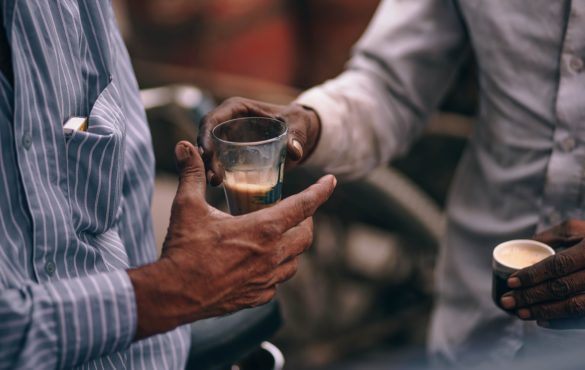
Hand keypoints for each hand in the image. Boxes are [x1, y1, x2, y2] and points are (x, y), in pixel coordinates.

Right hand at [128, 141, 335, 338]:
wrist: (173, 295)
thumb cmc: (184, 250)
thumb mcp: (188, 206)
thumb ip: (192, 174)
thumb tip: (186, 147)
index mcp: (263, 229)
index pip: (304, 206)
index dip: (321, 191)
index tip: (331, 181)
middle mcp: (272, 255)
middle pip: (306, 236)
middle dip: (306, 221)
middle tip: (297, 213)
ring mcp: (266, 279)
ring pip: (294, 262)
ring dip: (292, 247)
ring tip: (280, 237)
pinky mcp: (256, 296)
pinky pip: (276, 283)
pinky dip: (275, 270)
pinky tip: (261, 265)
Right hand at [197, 97, 320, 184]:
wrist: (300, 134)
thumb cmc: (297, 123)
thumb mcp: (299, 125)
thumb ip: (297, 136)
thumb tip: (295, 152)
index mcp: (237, 108)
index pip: (213, 119)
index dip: (205, 135)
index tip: (208, 153)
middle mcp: (228, 122)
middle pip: (207, 138)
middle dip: (206, 157)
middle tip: (213, 177)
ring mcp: (229, 138)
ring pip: (211, 152)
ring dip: (209, 167)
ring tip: (216, 183)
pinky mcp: (233, 153)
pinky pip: (220, 162)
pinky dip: (218, 173)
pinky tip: (221, 185)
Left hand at [501, 220, 584, 328]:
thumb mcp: (578, 230)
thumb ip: (553, 236)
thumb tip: (524, 246)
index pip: (558, 265)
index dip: (533, 275)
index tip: (512, 281)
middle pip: (561, 288)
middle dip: (530, 296)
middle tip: (508, 300)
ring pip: (573, 306)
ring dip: (543, 312)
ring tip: (520, 313)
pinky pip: (584, 320)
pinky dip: (562, 323)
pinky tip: (542, 322)